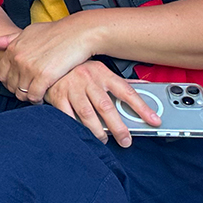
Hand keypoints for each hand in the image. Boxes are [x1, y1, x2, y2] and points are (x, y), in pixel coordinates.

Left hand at [0, 16, 98, 103]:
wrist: (78, 33)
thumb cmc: (55, 32)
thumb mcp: (28, 32)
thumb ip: (8, 39)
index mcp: (13, 49)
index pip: (2, 74)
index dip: (9, 82)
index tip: (19, 84)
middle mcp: (18, 59)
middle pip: (11, 85)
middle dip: (18, 91)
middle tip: (28, 92)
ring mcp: (30, 68)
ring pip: (21, 93)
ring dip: (28, 97)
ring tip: (35, 96)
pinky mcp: (44, 77)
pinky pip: (34, 96)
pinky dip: (37, 100)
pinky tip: (43, 98)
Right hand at [42, 61, 159, 147]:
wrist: (48, 62)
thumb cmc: (77, 69)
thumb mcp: (100, 70)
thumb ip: (120, 82)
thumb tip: (145, 86)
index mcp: (102, 73)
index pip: (126, 91)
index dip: (142, 107)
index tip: (154, 120)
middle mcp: (87, 80)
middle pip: (107, 107)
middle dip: (119, 127)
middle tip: (126, 140)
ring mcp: (71, 88)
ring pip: (88, 115)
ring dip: (98, 131)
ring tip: (104, 139)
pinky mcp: (57, 96)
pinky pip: (68, 116)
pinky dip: (76, 128)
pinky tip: (82, 134)